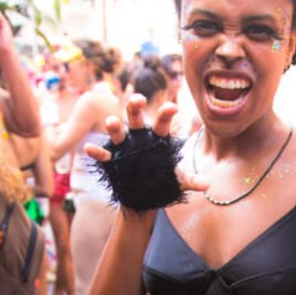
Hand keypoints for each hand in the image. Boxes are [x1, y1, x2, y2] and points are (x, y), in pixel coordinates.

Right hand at [84, 94, 208, 193]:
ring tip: (112, 122)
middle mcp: (139, 138)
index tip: (173, 107)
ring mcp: (124, 147)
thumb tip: (207, 184)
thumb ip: (190, 180)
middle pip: (136, 118)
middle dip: (135, 107)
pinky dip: (96, 151)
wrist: (146, 195)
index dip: (166, 113)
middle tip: (139, 99)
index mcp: (157, 138)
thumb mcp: (178, 180)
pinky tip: (89, 149)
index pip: (162, 122)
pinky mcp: (113, 160)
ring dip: (114, 126)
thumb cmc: (163, 180)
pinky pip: (103, 154)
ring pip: (118, 131)